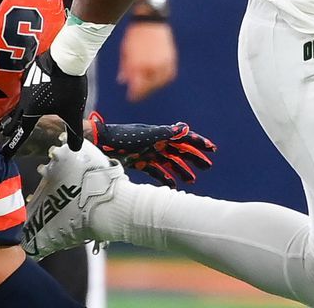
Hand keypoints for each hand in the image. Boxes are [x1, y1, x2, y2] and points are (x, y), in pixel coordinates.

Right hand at [0, 51, 87, 157]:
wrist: (66, 56)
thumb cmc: (68, 87)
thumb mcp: (74, 112)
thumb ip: (74, 132)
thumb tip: (74, 149)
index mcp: (31, 110)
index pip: (20, 132)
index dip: (13, 145)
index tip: (5, 153)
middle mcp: (24, 99)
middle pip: (15, 117)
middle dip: (11, 128)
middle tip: (7, 136)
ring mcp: (26, 83)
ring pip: (20, 102)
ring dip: (18, 112)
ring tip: (18, 118)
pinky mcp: (31, 72)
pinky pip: (25, 88)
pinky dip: (27, 97)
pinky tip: (32, 95)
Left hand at [88, 112, 215, 187]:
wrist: (101, 144)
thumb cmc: (123, 137)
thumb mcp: (146, 135)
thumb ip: (165, 133)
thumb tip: (184, 128)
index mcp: (160, 134)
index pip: (183, 137)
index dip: (198, 142)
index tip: (211, 149)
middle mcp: (156, 142)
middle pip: (179, 150)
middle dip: (194, 158)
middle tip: (207, 166)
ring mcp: (148, 152)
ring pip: (170, 162)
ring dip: (181, 170)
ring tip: (192, 180)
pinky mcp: (139, 161)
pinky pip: (156, 171)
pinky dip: (165, 178)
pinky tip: (172, 186)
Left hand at [117, 22, 177, 100]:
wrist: (150, 19)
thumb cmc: (135, 34)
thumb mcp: (125, 51)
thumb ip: (124, 67)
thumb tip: (122, 81)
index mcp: (138, 65)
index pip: (137, 87)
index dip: (134, 95)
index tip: (131, 97)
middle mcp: (151, 66)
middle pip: (148, 87)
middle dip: (143, 92)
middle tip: (139, 93)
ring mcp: (162, 62)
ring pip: (160, 82)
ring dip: (153, 86)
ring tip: (148, 86)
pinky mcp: (171, 58)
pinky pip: (168, 75)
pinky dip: (163, 79)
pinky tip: (159, 79)